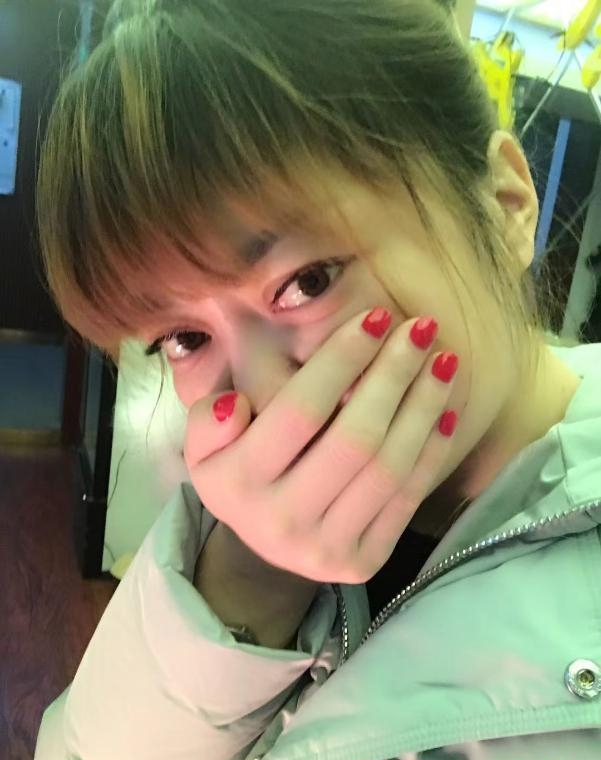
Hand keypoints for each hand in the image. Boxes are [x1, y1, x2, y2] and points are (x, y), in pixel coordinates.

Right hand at [184, 309, 458, 583]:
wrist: (267, 547)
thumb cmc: (241, 478)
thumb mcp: (204, 450)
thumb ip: (208, 422)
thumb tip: (238, 404)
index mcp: (238, 486)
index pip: (299, 412)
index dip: (341, 361)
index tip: (376, 318)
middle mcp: (283, 522)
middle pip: (354, 438)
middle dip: (393, 376)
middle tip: (421, 329)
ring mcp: (328, 549)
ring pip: (389, 468)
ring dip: (423, 408)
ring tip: (444, 360)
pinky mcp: (365, 562)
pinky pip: (408, 499)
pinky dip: (432, 450)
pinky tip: (446, 409)